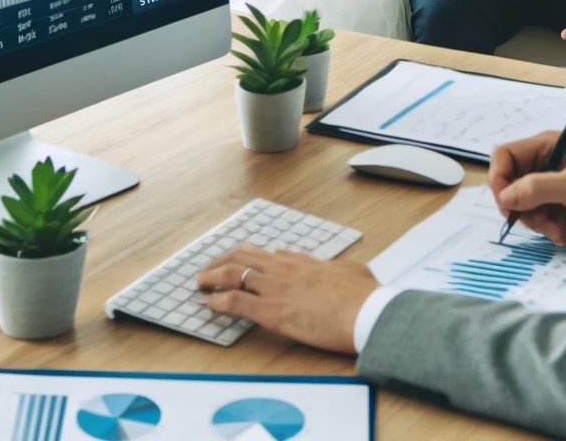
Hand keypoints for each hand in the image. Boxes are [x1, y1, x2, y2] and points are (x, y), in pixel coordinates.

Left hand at [196, 245, 378, 353]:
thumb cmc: (363, 296)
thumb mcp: (354, 272)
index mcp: (303, 260)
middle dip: (221, 261)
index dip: (249, 258)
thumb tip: (342, 271)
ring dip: (211, 277)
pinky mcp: (271, 311)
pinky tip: (208, 305)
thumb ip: (340, 269)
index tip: (240, 263)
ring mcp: (276, 288)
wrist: (365, 312)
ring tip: (200, 283)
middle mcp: (284, 268)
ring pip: (232, 274)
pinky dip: (217, 301)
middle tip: (209, 270)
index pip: (268, 253)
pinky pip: (234, 302)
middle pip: (243, 256)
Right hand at [489, 131, 565, 245]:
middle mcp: (539, 162)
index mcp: (543, 146)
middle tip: (538, 220)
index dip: (499, 178)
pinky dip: (542, 227)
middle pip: (507, 182)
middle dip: (519, 206)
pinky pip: (531, 216)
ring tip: (555, 228)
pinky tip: (559, 232)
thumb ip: (537, 189)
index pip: (503, 156)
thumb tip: (505, 198)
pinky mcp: (549, 203)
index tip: (506, 203)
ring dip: (533, 220)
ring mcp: (543, 184)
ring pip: (517, 203)